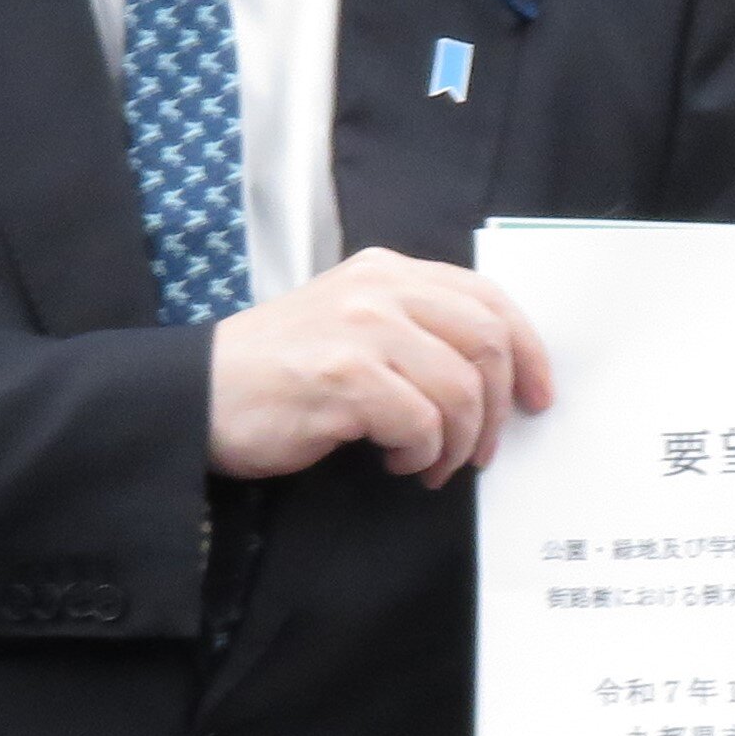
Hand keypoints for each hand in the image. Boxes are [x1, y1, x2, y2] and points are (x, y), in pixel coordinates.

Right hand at [210, 249, 551, 486]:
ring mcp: (361, 329)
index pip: (488, 297)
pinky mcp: (344, 376)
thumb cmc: (279, 372)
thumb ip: (415, 328)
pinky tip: (393, 460)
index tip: (538, 398)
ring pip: (460, 389)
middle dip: (498, 408)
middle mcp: (379, 290)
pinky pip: (420, 423)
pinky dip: (419, 454)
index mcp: (388, 271)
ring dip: (457, 443)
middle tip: (481, 452)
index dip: (529, 351)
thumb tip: (494, 375)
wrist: (196, 396)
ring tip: (427, 464)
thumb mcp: (351, 323)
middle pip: (488, 342)